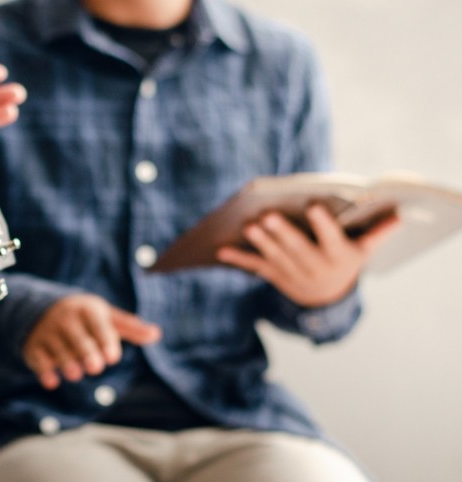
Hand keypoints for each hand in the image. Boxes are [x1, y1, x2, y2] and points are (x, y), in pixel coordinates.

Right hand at [23, 294, 161, 389]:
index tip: (113, 358)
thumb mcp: (106, 317)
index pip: (98, 324)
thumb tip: (157, 334)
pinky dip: (44, 370)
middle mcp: (65, 319)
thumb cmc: (85, 318)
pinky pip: (39, 358)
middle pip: (77, 338)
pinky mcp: (33, 346)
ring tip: (75, 374)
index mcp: (87, 310)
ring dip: (66, 363)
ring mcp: (47, 332)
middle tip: (95, 368)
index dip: (105, 340)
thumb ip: (130, 327)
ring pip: (58, 350)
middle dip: (86, 352)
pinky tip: (52, 382)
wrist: (42, 308)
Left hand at [217, 204, 400, 306]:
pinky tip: (220, 250)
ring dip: (261, 243)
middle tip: (268, 216)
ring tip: (248, 226)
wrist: (327, 299)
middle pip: (297, 249)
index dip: (323, 225)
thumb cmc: (345, 262)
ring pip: (275, 257)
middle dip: (282, 233)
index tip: (314, 207)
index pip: (331, 239)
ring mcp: (292, 273)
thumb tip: (400, 213)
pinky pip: (254, 267)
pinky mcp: (274, 276)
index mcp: (338, 256)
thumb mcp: (363, 250)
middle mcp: (314, 267)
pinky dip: (238, 259)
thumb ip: (377, 232)